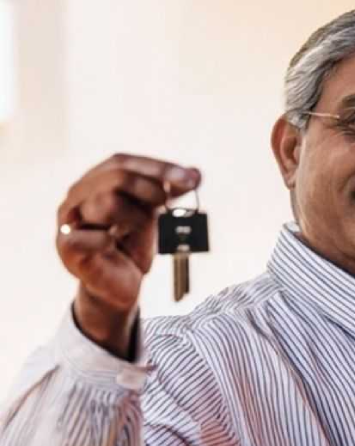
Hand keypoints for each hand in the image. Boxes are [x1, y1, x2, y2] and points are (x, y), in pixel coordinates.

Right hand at [56, 154, 200, 356]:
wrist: (118, 284)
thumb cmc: (133, 243)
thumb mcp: (155, 213)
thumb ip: (172, 192)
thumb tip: (197, 173)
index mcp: (96, 180)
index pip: (123, 161)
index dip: (158, 167)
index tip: (192, 179)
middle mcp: (78, 194)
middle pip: (117, 176)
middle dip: (152, 189)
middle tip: (168, 205)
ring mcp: (69, 219)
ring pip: (107, 202)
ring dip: (136, 217)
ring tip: (140, 231)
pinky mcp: (66, 246)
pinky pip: (91, 236)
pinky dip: (109, 240)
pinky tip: (113, 244)